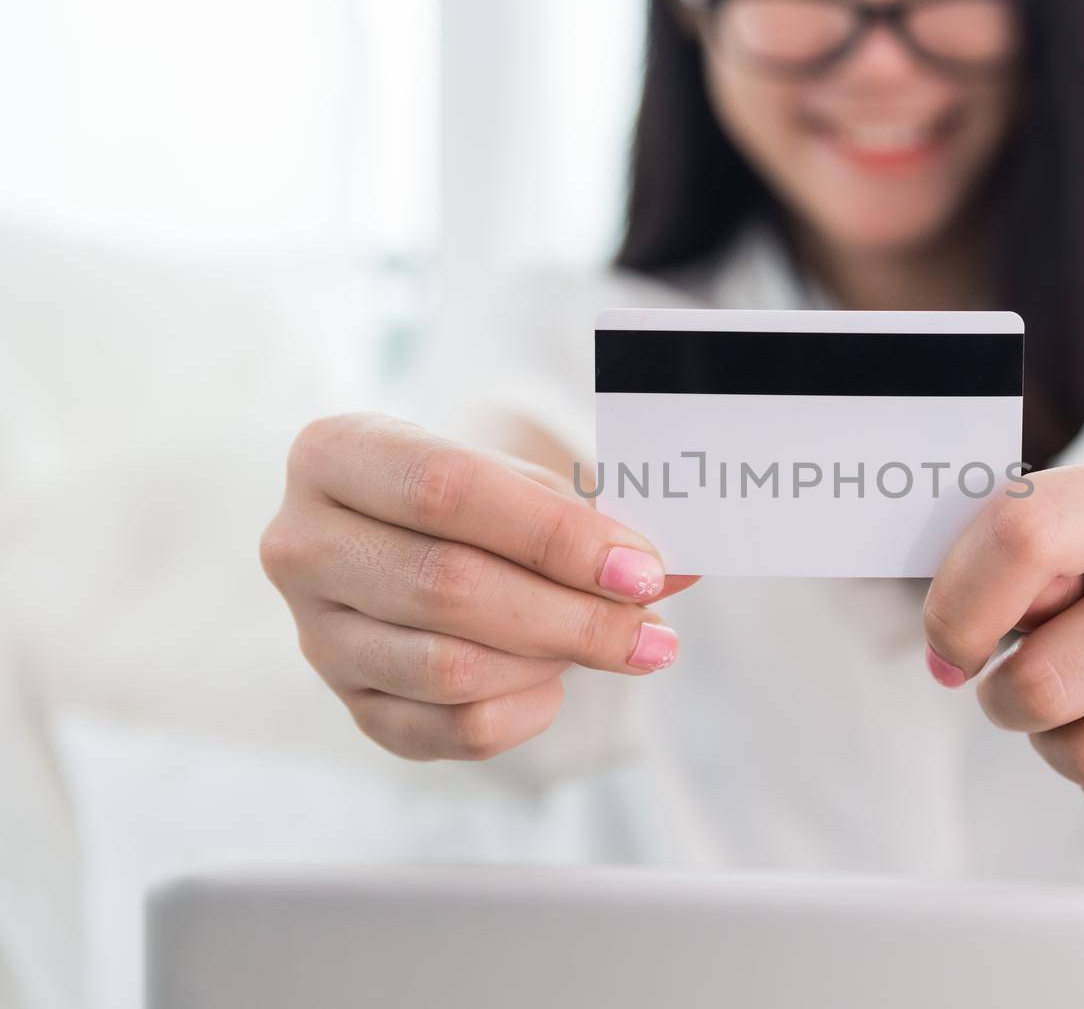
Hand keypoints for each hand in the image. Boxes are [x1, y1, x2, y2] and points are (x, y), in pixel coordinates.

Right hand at [260, 413, 695, 760]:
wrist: (419, 535)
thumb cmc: (481, 497)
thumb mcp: (525, 479)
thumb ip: (593, 519)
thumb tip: (679, 569)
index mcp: (335, 453)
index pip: (446, 491)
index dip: (554, 535)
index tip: (642, 568)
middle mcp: (302, 545)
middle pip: (449, 588)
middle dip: (571, 615)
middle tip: (651, 627)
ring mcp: (316, 636)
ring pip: (450, 670)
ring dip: (550, 661)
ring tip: (603, 640)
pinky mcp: (350, 705)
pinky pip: (451, 731)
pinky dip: (525, 710)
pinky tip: (552, 680)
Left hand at [922, 445, 1083, 825]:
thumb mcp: (1062, 520)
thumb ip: (1002, 565)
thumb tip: (955, 656)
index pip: (1023, 538)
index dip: (956, 610)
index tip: (949, 648)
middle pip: (1051, 680)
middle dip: (1005, 698)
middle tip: (1020, 681)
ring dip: (1056, 746)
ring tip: (1080, 704)